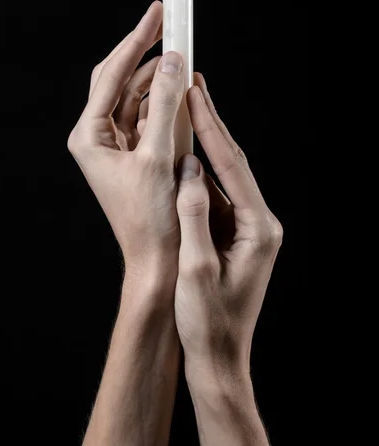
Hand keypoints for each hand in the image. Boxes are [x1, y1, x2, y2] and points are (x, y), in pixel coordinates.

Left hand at [67, 1, 185, 304]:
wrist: (157, 258)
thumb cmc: (151, 218)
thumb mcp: (158, 157)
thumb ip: (165, 106)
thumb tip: (175, 62)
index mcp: (89, 136)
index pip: (111, 75)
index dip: (136, 41)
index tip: (156, 12)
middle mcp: (97, 138)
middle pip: (119, 80)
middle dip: (146, 54)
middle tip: (171, 25)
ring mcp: (115, 146)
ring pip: (135, 97)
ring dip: (159, 78)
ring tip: (183, 59)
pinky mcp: (133, 155)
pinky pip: (147, 118)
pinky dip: (163, 103)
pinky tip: (180, 91)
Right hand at [171, 73, 282, 379]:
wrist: (220, 360)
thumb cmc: (208, 322)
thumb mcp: (196, 270)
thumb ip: (195, 216)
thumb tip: (189, 169)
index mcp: (260, 229)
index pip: (233, 167)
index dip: (211, 128)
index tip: (194, 93)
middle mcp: (261, 224)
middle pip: (234, 165)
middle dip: (212, 125)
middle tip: (193, 85)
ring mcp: (249, 231)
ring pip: (225, 180)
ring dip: (205, 148)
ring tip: (186, 112)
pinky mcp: (236, 239)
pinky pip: (217, 200)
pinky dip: (200, 178)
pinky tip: (185, 159)